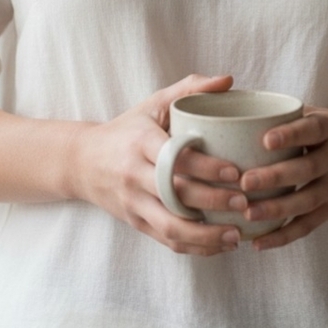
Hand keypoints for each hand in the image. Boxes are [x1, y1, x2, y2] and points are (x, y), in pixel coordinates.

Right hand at [74, 74, 248, 255]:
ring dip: (206, 235)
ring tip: (237, 234)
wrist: (82, 162)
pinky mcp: (135, 223)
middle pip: (176, 195)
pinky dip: (195, 247)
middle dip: (213, 202)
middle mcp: (134, 175)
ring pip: (171, 227)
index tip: (235, 171)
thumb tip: (228, 80)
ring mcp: (133, 203)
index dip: (206, 167)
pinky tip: (220, 244)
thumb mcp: (153, 104)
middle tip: (245, 202)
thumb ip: (190, 89)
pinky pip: (166, 241)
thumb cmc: (127, 129)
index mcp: (141, 143)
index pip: (175, 158)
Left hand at [239, 107, 327, 251]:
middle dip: (276, 177)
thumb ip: (288, 113)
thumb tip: (240, 106)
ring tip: (247, 213)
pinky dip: (283, 236)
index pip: (312, 130)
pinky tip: (258, 242)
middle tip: (245, 181)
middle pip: (307, 170)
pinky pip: (308, 225)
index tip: (266, 140)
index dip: (291, 135)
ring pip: (307, 201)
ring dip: (276, 210)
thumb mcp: (321, 113)